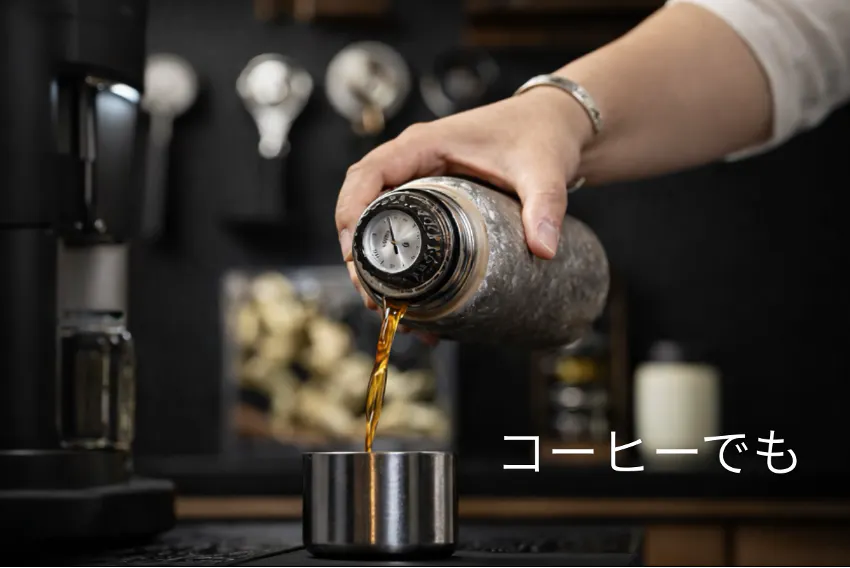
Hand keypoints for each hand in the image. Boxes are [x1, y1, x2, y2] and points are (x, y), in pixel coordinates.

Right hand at [336, 86, 594, 337]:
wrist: (556, 122)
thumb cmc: (541, 133)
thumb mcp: (543, 170)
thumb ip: (544, 206)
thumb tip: (543, 250)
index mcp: (425, 144)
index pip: (368, 174)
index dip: (352, 212)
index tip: (354, 254)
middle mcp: (414, 160)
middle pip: (363, 202)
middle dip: (360, 251)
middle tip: (372, 295)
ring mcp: (420, 179)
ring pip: (378, 219)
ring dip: (375, 262)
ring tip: (387, 306)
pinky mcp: (432, 197)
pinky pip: (401, 225)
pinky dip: (398, 260)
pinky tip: (412, 298)